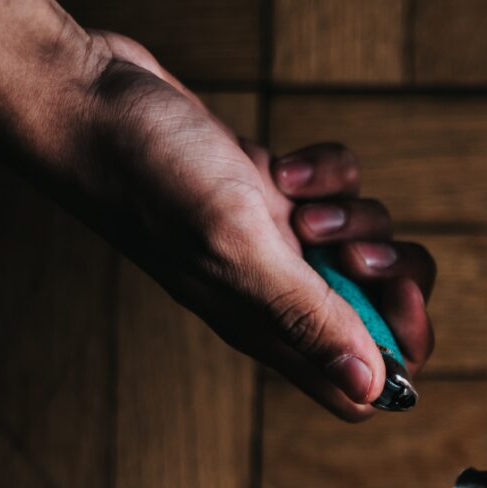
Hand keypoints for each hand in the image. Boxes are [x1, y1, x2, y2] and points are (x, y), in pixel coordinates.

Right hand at [32, 31, 434, 421]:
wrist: (89, 100)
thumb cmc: (150, 177)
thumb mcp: (241, 247)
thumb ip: (307, 317)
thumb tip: (371, 386)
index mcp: (273, 330)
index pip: (363, 387)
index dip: (397, 357)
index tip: (393, 303)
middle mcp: (282, 296)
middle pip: (384, 313)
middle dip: (392, 275)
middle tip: (350, 248)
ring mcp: (281, 245)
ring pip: (369, 243)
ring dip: (354, 214)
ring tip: (294, 198)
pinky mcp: (278, 196)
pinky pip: (343, 189)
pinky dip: (328, 171)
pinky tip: (282, 165)